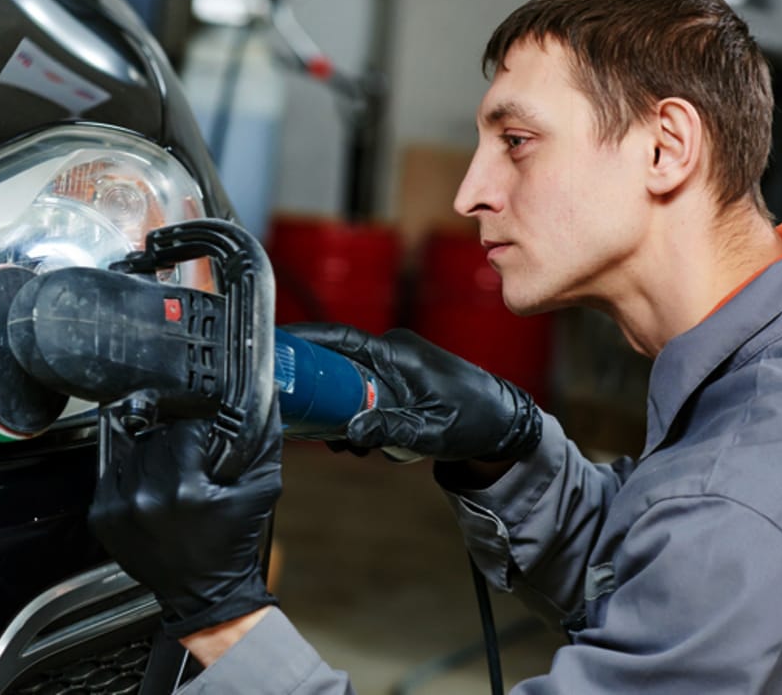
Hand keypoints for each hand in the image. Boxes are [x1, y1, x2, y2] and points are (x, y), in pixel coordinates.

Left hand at [88, 408, 281, 638]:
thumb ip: (262, 442)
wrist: (205, 594)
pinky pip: (112, 474)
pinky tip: (149, 490)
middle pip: (155, 437)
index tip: (206, 444)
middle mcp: (145, 499)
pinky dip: (131, 477)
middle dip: (174, 444)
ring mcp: (118, 509)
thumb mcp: (260, 490)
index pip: (184, 430)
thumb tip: (264, 396)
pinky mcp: (101, 518)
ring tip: (170, 477)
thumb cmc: (232, 543)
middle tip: (189, 462)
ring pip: (132, 452)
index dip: (199, 432)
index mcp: (184, 490)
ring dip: (151, 457)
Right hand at [281, 323, 541, 461]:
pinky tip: (360, 440)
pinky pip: (364, 390)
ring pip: (348, 381)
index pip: (341, 337)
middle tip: (308, 423)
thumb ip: (390, 429)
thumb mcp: (431, 431)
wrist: (505, 422)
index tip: (276, 344)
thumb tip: (349, 432)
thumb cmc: (475, 421)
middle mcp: (393, 352)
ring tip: (343, 444)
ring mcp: (395, 365)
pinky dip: (356, 412)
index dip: (306, 338)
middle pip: (337, 363)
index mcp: (398, 354)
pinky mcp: (399, 379)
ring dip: (339, 410)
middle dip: (319, 392)